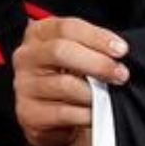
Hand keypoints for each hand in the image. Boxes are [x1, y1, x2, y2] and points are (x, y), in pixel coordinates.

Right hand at [13, 15, 127, 145]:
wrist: (55, 117)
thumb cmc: (70, 78)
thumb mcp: (77, 55)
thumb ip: (92, 48)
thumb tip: (118, 51)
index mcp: (38, 34)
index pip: (67, 28)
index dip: (97, 37)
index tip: (121, 50)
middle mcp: (26, 57)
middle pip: (61, 51)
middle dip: (98, 63)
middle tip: (120, 75)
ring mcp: (24, 85)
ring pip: (65, 84)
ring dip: (95, 93)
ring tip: (107, 97)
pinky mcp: (28, 113)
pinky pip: (63, 112)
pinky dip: (86, 114)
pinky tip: (95, 113)